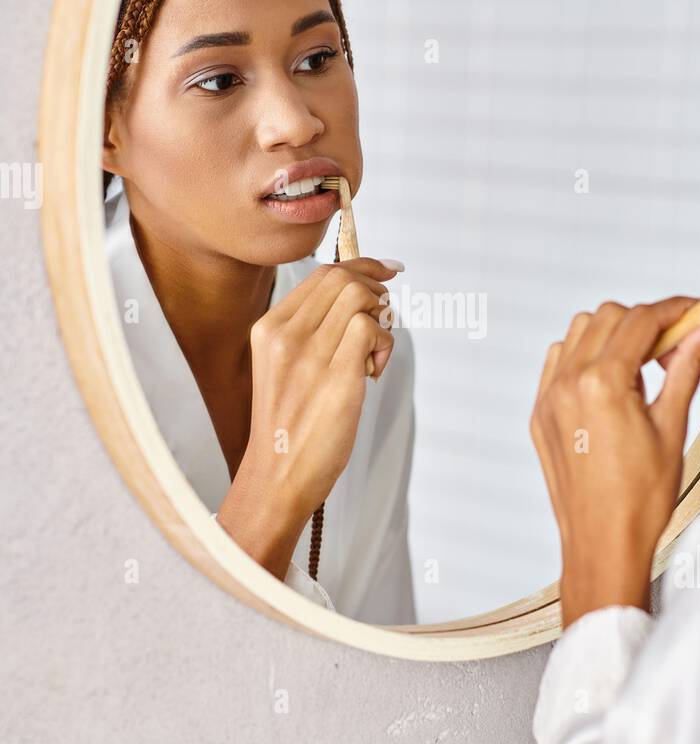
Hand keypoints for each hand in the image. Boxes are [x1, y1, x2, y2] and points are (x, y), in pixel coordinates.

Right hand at [217, 257, 397, 578]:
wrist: (276, 477)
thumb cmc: (288, 426)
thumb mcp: (283, 367)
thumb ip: (310, 331)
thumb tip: (358, 296)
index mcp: (269, 329)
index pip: (321, 275)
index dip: (362, 266)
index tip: (387, 271)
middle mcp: (285, 336)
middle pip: (343, 279)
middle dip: (376, 289)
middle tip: (385, 318)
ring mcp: (309, 357)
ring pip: (360, 299)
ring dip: (381, 320)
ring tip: (373, 356)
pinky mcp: (336, 380)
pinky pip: (372, 331)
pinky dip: (384, 344)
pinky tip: (373, 372)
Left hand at [530, 296, 699, 627]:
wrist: (603, 545)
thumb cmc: (640, 501)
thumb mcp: (672, 426)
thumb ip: (689, 367)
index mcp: (602, 384)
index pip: (642, 320)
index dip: (677, 310)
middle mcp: (567, 384)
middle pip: (609, 317)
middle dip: (647, 323)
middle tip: (677, 349)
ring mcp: (548, 398)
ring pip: (579, 332)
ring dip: (614, 336)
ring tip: (643, 372)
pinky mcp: (539, 414)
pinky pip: (557, 360)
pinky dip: (585, 356)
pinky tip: (612, 383)